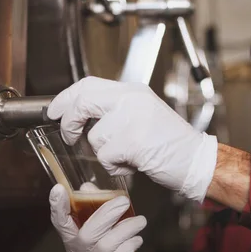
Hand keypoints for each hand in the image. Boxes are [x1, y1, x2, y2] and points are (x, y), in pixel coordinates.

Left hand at [47, 76, 217, 201]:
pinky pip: (105, 157)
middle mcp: (131, 99)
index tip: (54, 111)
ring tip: (127, 156)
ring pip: (94, 137)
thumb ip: (114, 110)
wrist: (196, 160)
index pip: (88, 84)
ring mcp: (132, 118)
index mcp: (132, 91)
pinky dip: (114, 167)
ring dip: (104, 154)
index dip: (66, 97)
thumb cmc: (169, 143)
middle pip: (83, 102)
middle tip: (69, 136)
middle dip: (69, 122)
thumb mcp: (142, 115)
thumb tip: (80, 116)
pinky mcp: (133, 140)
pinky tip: (132, 165)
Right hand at [49, 184, 149, 251]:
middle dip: (106, 214)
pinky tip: (138, 240)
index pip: (61, 224)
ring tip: (141, 221)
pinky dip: (130, 244)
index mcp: (74, 243)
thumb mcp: (105, 234)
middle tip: (124, 201)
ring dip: (126, 228)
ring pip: (105, 244)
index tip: (58, 188)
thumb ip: (96, 211)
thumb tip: (88, 186)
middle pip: (86, 233)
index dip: (58, 207)